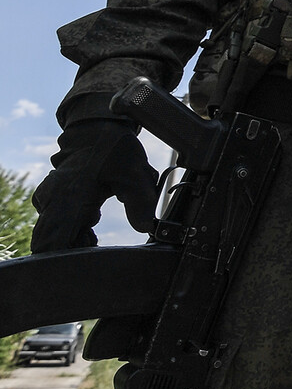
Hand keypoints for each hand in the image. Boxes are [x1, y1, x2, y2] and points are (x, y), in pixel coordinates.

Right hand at [31, 111, 158, 251]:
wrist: (97, 130)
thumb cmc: (115, 151)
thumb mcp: (135, 175)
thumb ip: (140, 203)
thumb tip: (145, 228)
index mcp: (66, 200)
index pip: (52, 244)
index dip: (67, 256)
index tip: (88, 257)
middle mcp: (51, 202)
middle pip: (52, 243)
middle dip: (74, 248)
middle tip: (97, 242)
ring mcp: (49, 200)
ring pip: (55, 233)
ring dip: (76, 236)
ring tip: (96, 226)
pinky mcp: (51, 198)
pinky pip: (57, 222)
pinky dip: (74, 226)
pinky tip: (91, 218)